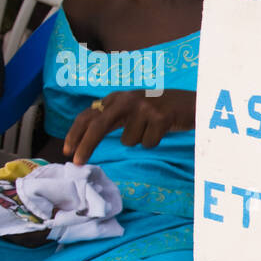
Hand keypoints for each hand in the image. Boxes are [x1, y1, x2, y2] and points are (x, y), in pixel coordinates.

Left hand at [62, 89, 196, 165]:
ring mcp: (144, 108)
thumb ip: (112, 116)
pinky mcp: (160, 117)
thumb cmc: (159, 110)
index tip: (67, 151)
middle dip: (86, 145)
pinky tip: (163, 129)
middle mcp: (127, 99)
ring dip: (140, 140)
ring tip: (152, 129)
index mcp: (117, 98)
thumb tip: (86, 135)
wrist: (192, 103)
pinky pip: (148, 143)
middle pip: (98, 126)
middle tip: (77, 163)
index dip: (75, 134)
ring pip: (129, 141)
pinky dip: (154, 141)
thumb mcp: (132, 108)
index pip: (89, 115)